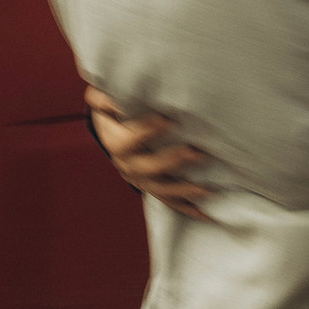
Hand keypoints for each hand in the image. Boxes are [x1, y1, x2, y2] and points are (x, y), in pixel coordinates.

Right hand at [83, 79, 215, 217]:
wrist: (113, 131)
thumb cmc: (114, 109)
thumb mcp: (102, 99)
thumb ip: (105, 98)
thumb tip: (114, 95)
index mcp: (114, 142)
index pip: (127, 142)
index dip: (145, 132)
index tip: (167, 120)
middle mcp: (127, 165)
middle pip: (147, 168)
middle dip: (172, 162)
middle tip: (196, 153)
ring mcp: (140, 179)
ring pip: (160, 190)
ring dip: (183, 191)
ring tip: (206, 189)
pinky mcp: (152, 187)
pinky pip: (169, 201)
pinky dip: (187, 208)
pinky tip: (205, 213)